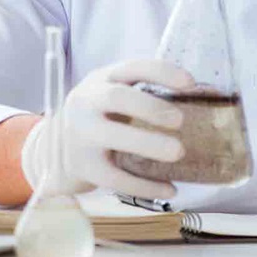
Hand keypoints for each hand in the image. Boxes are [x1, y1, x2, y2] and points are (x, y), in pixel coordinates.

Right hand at [20, 59, 195, 200]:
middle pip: (117, 98)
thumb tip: (205, 99)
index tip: (190, 82)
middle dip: (150, 107)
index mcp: (102, 79)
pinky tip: (170, 188)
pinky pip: (115, 178)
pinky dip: (144, 185)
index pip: (132, 67)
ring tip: (178, 153)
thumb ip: (144, 95)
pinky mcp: (83, 167)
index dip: (162, 72)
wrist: (52, 148)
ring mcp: (82, 135)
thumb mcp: (110, 96)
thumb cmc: (99, 117)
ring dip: (148, 145)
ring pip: (114, 137)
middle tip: (180, 121)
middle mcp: (87, 102)